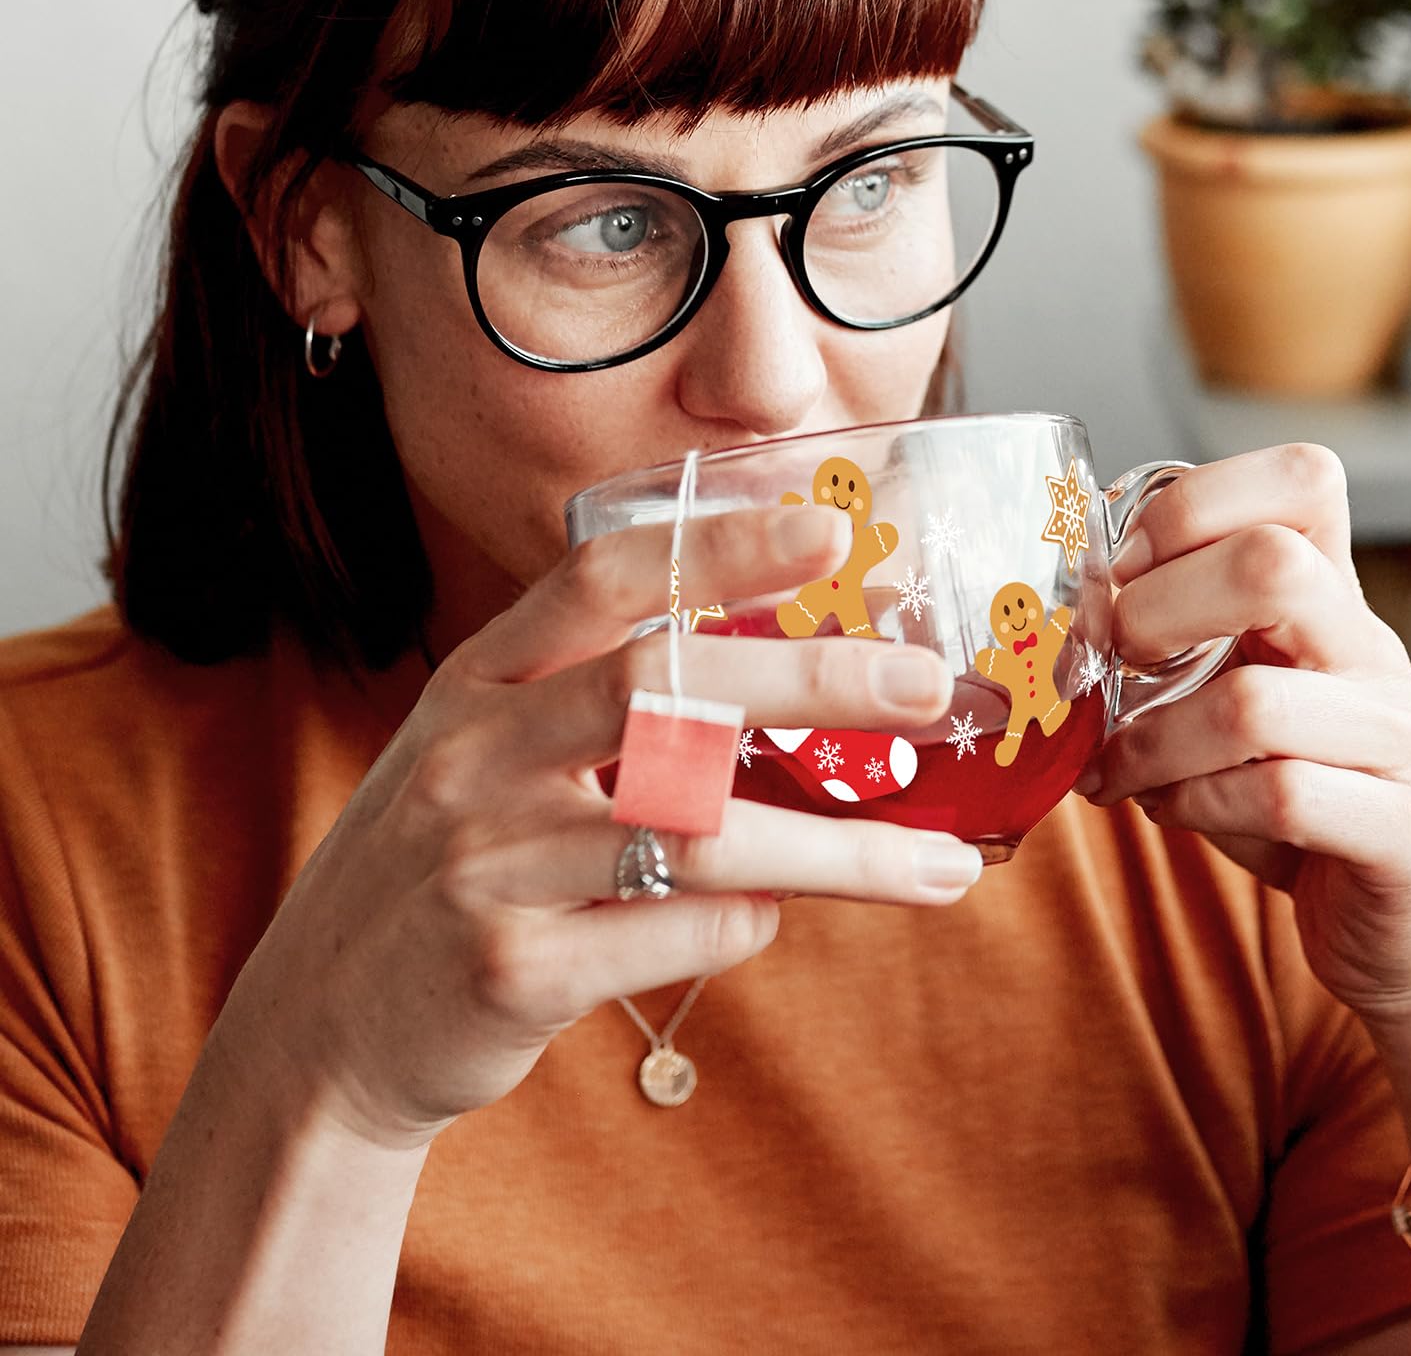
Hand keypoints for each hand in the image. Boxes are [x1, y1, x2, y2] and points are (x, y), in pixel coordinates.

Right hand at [222, 503, 970, 1146]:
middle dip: (811, 679)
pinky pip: (668, 934)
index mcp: (482, 682)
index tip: (828, 530)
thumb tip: (785, 683)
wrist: (321, 1028)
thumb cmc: (447, 865)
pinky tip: (777, 918)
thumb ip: (597, 705)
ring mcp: (488, 862)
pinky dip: (746, 925)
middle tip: (927, 688)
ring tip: (940, 868)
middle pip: (662, 688)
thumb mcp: (487, 753)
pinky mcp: (507, 969)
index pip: (605, 579)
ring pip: (696, 832)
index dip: (718, 544)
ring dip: (837, 852)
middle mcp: (479, 756)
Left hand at [1074, 444, 1410, 1021]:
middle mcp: (1371, 651)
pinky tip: (1173, 812)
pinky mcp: (1407, 831)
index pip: (1301, 480)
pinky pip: (1283, 796)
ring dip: (1151, 742)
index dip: (1191, 506)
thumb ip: (1176, 644)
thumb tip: (1052, 615)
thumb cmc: (1297, 794)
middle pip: (1272, 564)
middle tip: (1106, 667)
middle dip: (1154, 611)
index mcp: (1329, 600)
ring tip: (1116, 770)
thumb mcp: (1236, 694)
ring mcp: (1397, 738)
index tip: (1120, 572)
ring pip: (1253, 702)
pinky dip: (1197, 807)